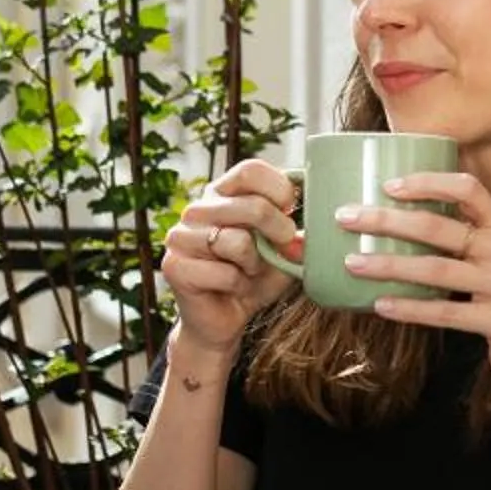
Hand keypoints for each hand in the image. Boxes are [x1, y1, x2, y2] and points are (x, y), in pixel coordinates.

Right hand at [159, 158, 301, 358]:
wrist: (225, 319)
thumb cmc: (254, 277)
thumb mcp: (282, 250)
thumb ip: (295, 231)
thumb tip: (316, 218)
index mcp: (222, 194)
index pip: (250, 171)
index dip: (279, 187)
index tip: (292, 208)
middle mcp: (197, 209)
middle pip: (251, 205)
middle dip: (279, 230)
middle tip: (283, 247)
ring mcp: (181, 236)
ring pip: (238, 242)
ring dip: (255, 265)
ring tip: (249, 272)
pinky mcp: (174, 266)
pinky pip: (225, 273)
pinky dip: (240, 285)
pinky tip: (233, 288)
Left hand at [345, 170, 490, 402]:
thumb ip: (468, 240)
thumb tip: (404, 220)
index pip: (468, 188)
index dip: (428, 182)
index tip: (389, 185)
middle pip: (440, 227)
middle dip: (388, 220)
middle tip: (348, 218)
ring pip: (436, 269)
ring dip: (389, 265)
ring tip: (353, 263)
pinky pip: (445, 312)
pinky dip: (410, 308)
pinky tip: (380, 305)